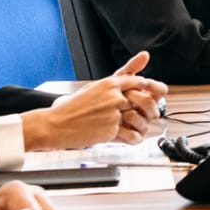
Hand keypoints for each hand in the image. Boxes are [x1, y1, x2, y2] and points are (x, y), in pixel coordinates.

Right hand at [25, 51, 167, 149]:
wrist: (56, 124)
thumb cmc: (72, 107)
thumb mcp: (93, 88)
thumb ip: (115, 81)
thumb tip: (132, 71)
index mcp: (109, 83)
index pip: (138, 82)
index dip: (148, 89)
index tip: (152, 94)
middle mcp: (113, 96)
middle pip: (143, 100)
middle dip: (149, 108)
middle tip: (153, 114)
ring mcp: (113, 113)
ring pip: (138, 118)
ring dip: (142, 124)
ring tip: (141, 128)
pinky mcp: (111, 130)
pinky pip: (130, 134)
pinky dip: (133, 138)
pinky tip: (131, 138)